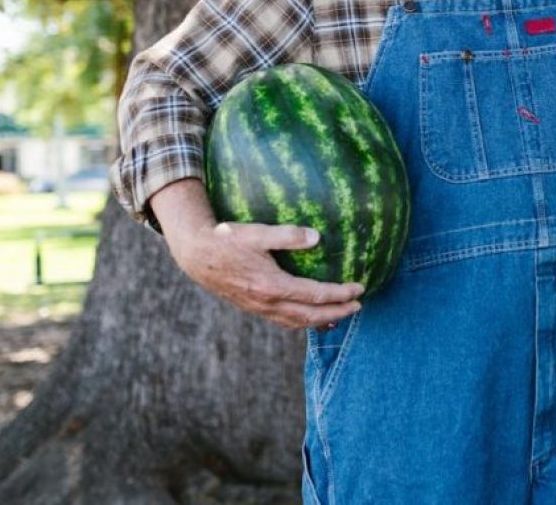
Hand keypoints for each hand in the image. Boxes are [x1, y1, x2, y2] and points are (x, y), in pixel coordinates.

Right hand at [151, 179, 362, 328]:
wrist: (196, 255)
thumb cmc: (227, 240)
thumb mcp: (257, 232)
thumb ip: (288, 235)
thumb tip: (317, 237)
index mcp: (272, 285)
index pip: (315, 295)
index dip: (340, 294)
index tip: (359, 288)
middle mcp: (267, 302)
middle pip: (309, 315)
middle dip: (336, 313)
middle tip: (358, 307)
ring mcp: (259, 308)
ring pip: (295, 322)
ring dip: (320, 321)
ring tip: (339, 316)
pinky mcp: (253, 307)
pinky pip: (283, 320)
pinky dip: (301, 321)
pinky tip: (309, 316)